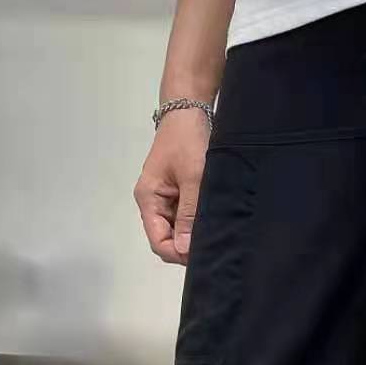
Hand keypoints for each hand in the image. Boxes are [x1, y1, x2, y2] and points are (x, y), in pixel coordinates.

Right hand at [134, 108, 210, 266]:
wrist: (189, 111)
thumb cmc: (188, 140)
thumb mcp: (193, 178)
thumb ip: (189, 214)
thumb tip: (184, 249)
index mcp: (149, 199)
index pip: (158, 241)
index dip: (178, 253)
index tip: (203, 253)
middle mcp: (153, 202)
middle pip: (167, 238)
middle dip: (187, 245)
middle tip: (214, 243)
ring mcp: (164, 198)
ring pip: (177, 229)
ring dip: (193, 232)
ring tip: (216, 229)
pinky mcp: (176, 193)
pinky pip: (184, 216)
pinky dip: (197, 220)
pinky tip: (212, 218)